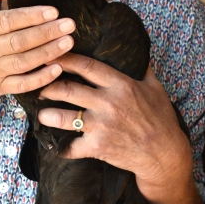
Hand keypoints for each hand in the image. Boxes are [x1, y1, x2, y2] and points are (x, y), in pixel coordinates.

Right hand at [0, 0, 75, 108]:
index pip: (7, 21)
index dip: (31, 16)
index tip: (53, 11)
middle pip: (19, 41)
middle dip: (46, 33)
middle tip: (69, 25)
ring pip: (23, 62)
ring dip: (48, 52)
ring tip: (68, 42)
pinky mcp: (0, 87)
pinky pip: (22, 85)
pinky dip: (40, 78)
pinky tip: (57, 68)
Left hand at [38, 54, 191, 188]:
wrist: (164, 154)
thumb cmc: (160, 119)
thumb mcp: (155, 88)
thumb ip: (142, 69)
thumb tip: (136, 49)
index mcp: (120, 85)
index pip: (86, 66)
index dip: (65, 59)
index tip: (50, 55)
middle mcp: (108, 103)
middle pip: (68, 89)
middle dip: (48, 86)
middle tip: (39, 86)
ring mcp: (101, 126)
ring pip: (64, 117)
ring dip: (47, 115)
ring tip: (40, 114)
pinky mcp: (98, 147)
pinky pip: (71, 147)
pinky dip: (61, 148)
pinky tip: (54, 146)